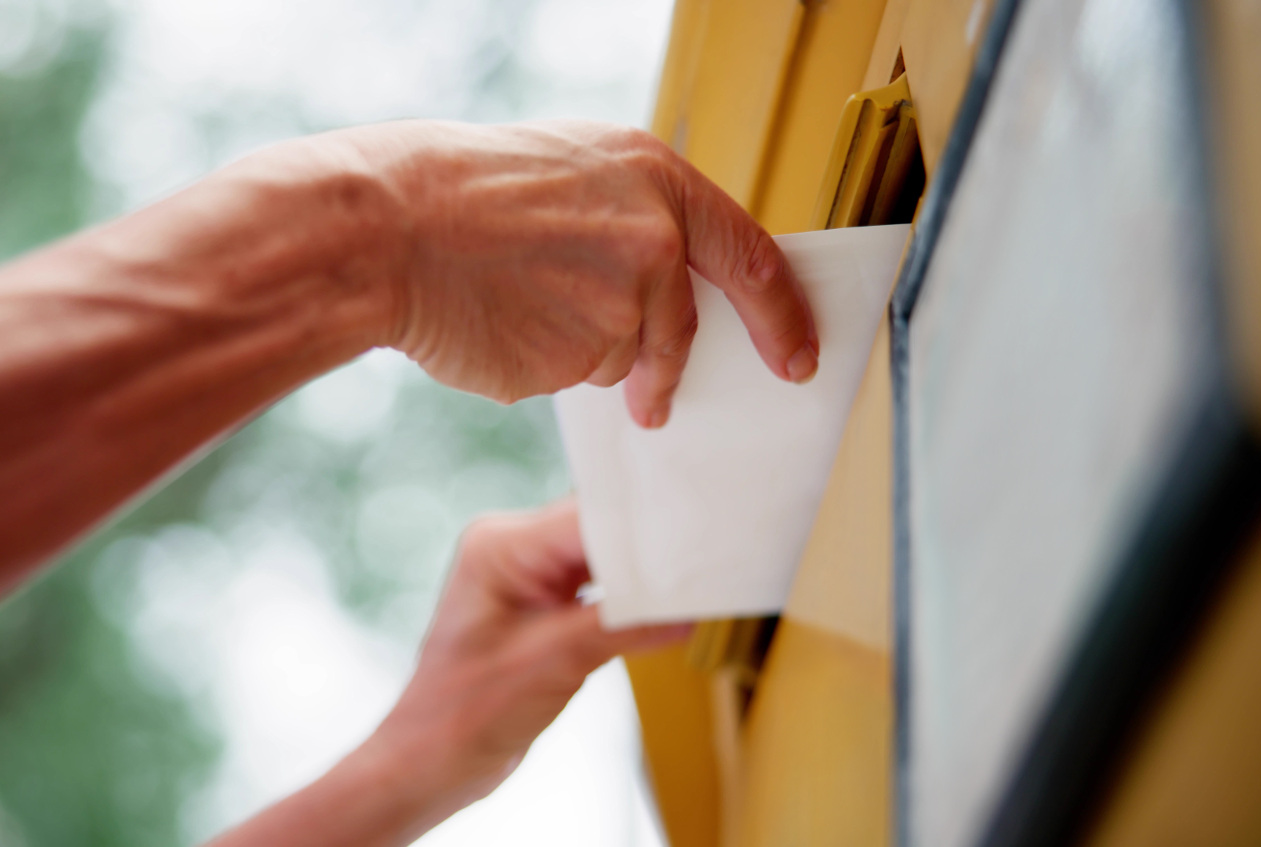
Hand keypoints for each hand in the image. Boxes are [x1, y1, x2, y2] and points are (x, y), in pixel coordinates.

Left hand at [206, 500, 684, 846]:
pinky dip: (632, 594)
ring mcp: (530, 570)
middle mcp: (513, 545)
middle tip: (701, 562)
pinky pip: (603, 579)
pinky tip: (662, 605)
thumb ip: (622, 628)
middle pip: (601, 527)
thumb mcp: (552, 665)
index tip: (693, 540)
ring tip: (688, 585)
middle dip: (650, 548)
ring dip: (643, 572)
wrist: (433, 760)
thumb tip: (686, 611)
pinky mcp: (547, 597)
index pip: (587, 517)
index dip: (643, 529)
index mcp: (499, 545)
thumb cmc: (460, 715)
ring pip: (607, 552)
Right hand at [323, 120, 818, 426]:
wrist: (394, 228)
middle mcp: (655, 248)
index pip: (754, 261)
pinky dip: (551, 366)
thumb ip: (640, 221)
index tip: (799, 357)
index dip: (783, 317)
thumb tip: (673, 282)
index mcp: (662, 186)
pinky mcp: (576, 363)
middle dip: (666, 375)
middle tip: (654, 401)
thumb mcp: (579, 173)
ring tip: (523, 309)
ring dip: (587, 355)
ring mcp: (618, 309)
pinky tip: (509, 327)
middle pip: (682, 332)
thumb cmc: (471, 191)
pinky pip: (578, 378)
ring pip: (624, 359)